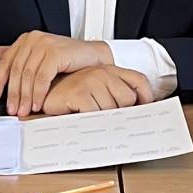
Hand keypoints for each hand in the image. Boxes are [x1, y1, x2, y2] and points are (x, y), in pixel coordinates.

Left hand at [0, 32, 112, 116]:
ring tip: (24, 110)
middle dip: (13, 93)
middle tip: (12, 109)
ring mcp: (44, 44)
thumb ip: (17, 55)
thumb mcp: (40, 56)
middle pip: (16, 70)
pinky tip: (37, 104)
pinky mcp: (55, 52)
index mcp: (26, 39)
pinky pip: (42, 78)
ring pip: (28, 75)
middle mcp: (33, 39)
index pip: (6, 61)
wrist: (93, 56)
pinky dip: (38, 93)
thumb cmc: (68, 57)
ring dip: (25, 96)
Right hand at [37, 65, 154, 114]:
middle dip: (119, 114)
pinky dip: (92, 122)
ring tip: (89, 117)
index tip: (143, 111)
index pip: (140, 81)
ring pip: (113, 110)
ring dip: (102, 120)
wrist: (46, 94)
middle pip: (128, 100)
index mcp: (110, 70)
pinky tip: (84, 119)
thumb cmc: (71, 95)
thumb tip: (136, 114)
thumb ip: (116, 96)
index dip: (146, 98)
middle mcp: (103, 72)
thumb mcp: (98, 92)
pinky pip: (97, 114)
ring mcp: (92, 81)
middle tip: (105, 118)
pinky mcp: (80, 92)